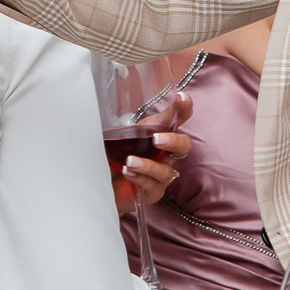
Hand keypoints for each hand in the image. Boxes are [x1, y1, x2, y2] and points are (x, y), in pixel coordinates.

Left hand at [113, 92, 192, 215]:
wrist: (105, 183)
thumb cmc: (116, 155)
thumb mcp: (120, 134)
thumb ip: (128, 122)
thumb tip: (119, 100)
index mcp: (160, 134)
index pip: (177, 119)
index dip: (184, 108)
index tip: (182, 98)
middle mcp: (166, 154)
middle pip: (184, 146)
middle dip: (173, 141)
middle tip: (157, 139)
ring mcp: (162, 174)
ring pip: (167, 171)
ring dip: (148, 165)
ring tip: (129, 161)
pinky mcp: (154, 191)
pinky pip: (153, 185)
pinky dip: (140, 178)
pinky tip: (127, 172)